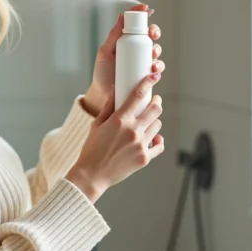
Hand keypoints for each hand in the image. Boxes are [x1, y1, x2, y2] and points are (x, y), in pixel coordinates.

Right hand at [65, 73, 164, 202]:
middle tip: (154, 101)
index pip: (137, 96)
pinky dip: (157, 140)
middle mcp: (133, 131)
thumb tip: (114, 89)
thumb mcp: (97, 125)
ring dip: (153, 121)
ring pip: (157, 126)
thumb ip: (108, 106)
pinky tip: (152, 137)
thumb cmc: (92, 149)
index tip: (153, 76)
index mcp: (119, 120)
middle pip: (155, 110)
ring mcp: (141, 145)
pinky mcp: (145, 158)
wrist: (92, 175)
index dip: (148, 83)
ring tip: (146, 122)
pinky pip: (159, 144)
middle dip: (156, 103)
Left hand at [81, 3, 163, 115]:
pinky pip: (158, 68)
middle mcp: (135, 48)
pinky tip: (154, 70)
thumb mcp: (105, 53)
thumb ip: (113, 35)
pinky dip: (159, 67)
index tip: (146, 9)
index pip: (135, 23)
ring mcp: (142, 60)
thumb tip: (121, 16)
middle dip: (155, 31)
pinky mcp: (147, 74)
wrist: (104, 95)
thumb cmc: (102, 73)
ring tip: (152, 56)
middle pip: (150, 34)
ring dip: (157, 50)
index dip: (142, 13)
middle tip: (152, 34)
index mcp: (125, 39)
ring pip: (156, 50)